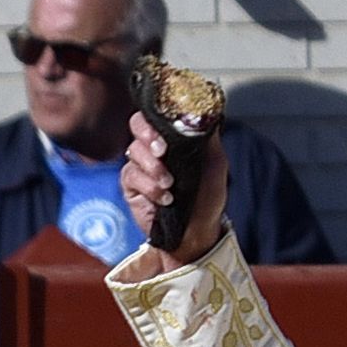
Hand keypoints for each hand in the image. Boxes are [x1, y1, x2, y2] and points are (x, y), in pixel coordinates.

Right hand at [119, 110, 229, 275]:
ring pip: (133, 151)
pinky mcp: (131, 185)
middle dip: (148, 136)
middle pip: (137, 125)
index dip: (156, 118)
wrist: (197, 233)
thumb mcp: (215, 166)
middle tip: (161, 151)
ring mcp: (141, 166)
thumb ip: (208, 139)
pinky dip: (149, 187)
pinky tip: (164, 198)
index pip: (155, 116)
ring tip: (170, 185)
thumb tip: (205, 112)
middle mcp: (154, 149)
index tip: (167, 132)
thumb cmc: (208, 200)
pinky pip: (131, 175)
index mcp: (172, 140)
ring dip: (153, 167)